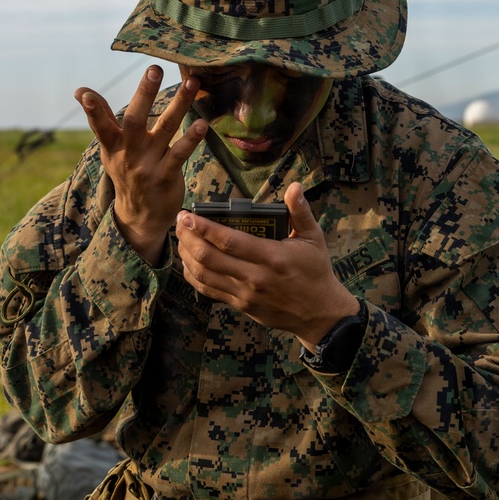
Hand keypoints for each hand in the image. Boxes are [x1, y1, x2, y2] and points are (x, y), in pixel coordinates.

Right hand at [75, 64, 206, 265]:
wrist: (140, 216)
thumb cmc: (126, 171)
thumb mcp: (110, 149)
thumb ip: (101, 118)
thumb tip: (81, 90)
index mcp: (113, 145)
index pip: (100, 125)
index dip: (93, 110)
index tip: (85, 94)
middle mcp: (129, 153)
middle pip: (135, 120)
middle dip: (144, 93)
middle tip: (154, 70)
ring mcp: (148, 165)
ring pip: (165, 129)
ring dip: (179, 105)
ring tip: (192, 84)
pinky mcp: (166, 177)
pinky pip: (180, 155)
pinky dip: (191, 139)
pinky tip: (202, 124)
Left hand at [175, 182, 358, 345]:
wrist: (319, 312)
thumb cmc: (316, 272)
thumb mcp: (314, 238)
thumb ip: (301, 211)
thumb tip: (294, 186)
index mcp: (272, 257)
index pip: (229, 241)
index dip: (204, 228)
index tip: (187, 215)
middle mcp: (255, 277)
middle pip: (209, 258)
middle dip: (188, 238)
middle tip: (179, 222)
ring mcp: (245, 294)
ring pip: (204, 275)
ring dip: (186, 255)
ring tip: (180, 238)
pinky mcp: (240, 305)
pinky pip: (208, 290)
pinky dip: (193, 275)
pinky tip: (188, 261)